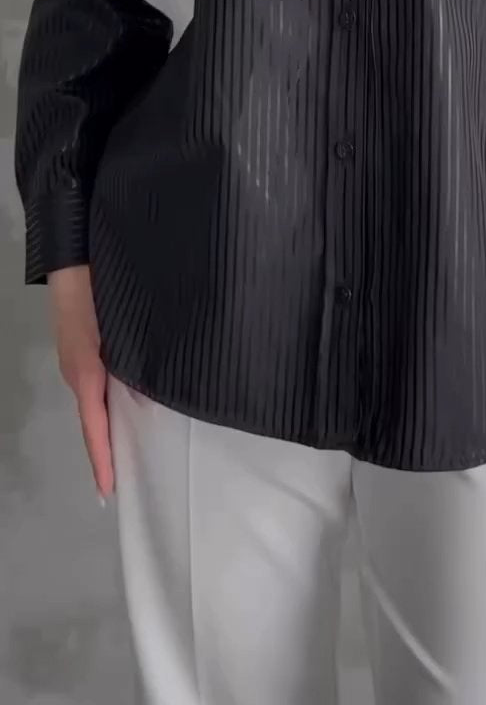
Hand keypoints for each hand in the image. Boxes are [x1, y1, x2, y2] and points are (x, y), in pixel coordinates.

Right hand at [48, 265, 113, 500]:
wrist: (73, 258)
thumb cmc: (97, 291)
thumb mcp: (121, 328)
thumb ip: (134, 363)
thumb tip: (150, 398)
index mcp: (86, 373)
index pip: (94, 426)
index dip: (102, 458)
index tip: (108, 490)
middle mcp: (78, 373)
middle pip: (93, 420)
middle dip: (108, 449)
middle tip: (125, 478)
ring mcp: (77, 362)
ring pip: (95, 403)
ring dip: (110, 426)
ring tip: (131, 451)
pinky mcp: (82, 351)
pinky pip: (95, 387)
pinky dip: (107, 405)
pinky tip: (126, 407)